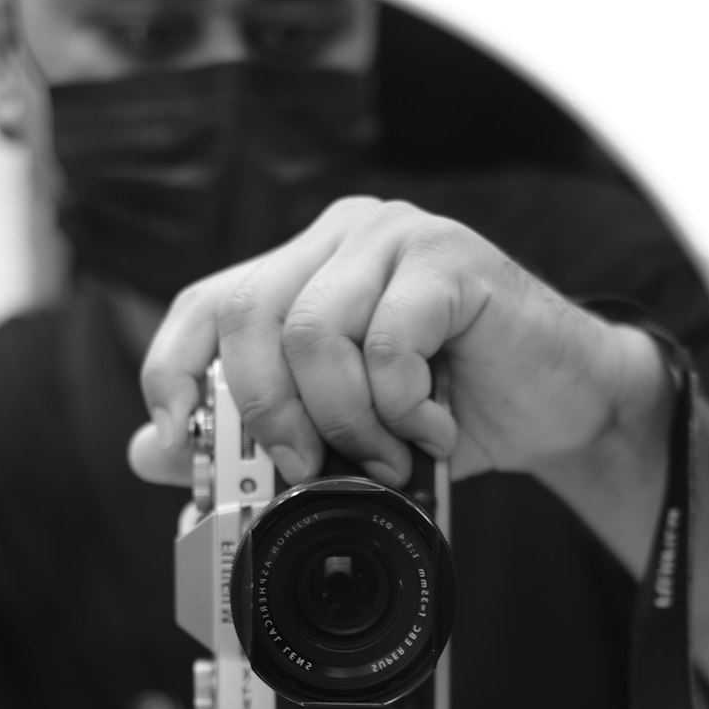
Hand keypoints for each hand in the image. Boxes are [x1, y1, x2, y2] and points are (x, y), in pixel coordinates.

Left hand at [129, 196, 668, 492]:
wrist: (558, 405)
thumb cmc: (450, 414)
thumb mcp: (342, 438)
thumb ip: (254, 439)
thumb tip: (150, 454)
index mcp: (302, 273)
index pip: (205, 303)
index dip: (172, 369)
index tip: (175, 436)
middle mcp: (339, 241)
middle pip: (249, 316)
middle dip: (266, 414)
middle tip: (306, 470)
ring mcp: (395, 239)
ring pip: (314, 332)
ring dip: (346, 420)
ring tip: (389, 455)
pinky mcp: (450, 257)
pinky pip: (388, 341)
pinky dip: (403, 408)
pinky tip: (434, 427)